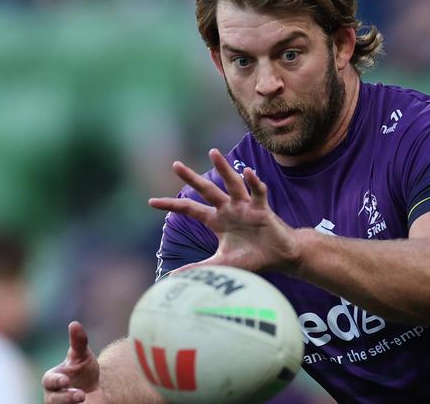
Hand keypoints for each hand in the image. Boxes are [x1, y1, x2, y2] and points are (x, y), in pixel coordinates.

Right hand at [42, 321, 103, 403]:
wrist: (94, 392)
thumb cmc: (84, 371)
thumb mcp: (83, 355)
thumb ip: (78, 342)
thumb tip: (74, 323)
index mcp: (52, 379)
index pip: (49, 380)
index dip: (57, 381)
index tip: (66, 379)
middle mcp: (53, 395)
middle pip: (53, 399)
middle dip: (65, 397)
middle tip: (80, 394)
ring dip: (71, 403)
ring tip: (84, 396)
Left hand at [149, 149, 299, 273]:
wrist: (277, 257)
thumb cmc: (251, 257)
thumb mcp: (222, 263)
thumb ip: (200, 267)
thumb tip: (175, 276)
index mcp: (216, 220)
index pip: (190, 209)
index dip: (172, 205)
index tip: (151, 201)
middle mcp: (228, 209)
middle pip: (207, 190)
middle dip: (191, 178)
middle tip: (175, 165)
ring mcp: (245, 207)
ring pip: (232, 183)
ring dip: (224, 168)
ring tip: (213, 152)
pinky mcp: (262, 209)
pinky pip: (258, 193)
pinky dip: (254, 183)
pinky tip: (249, 173)